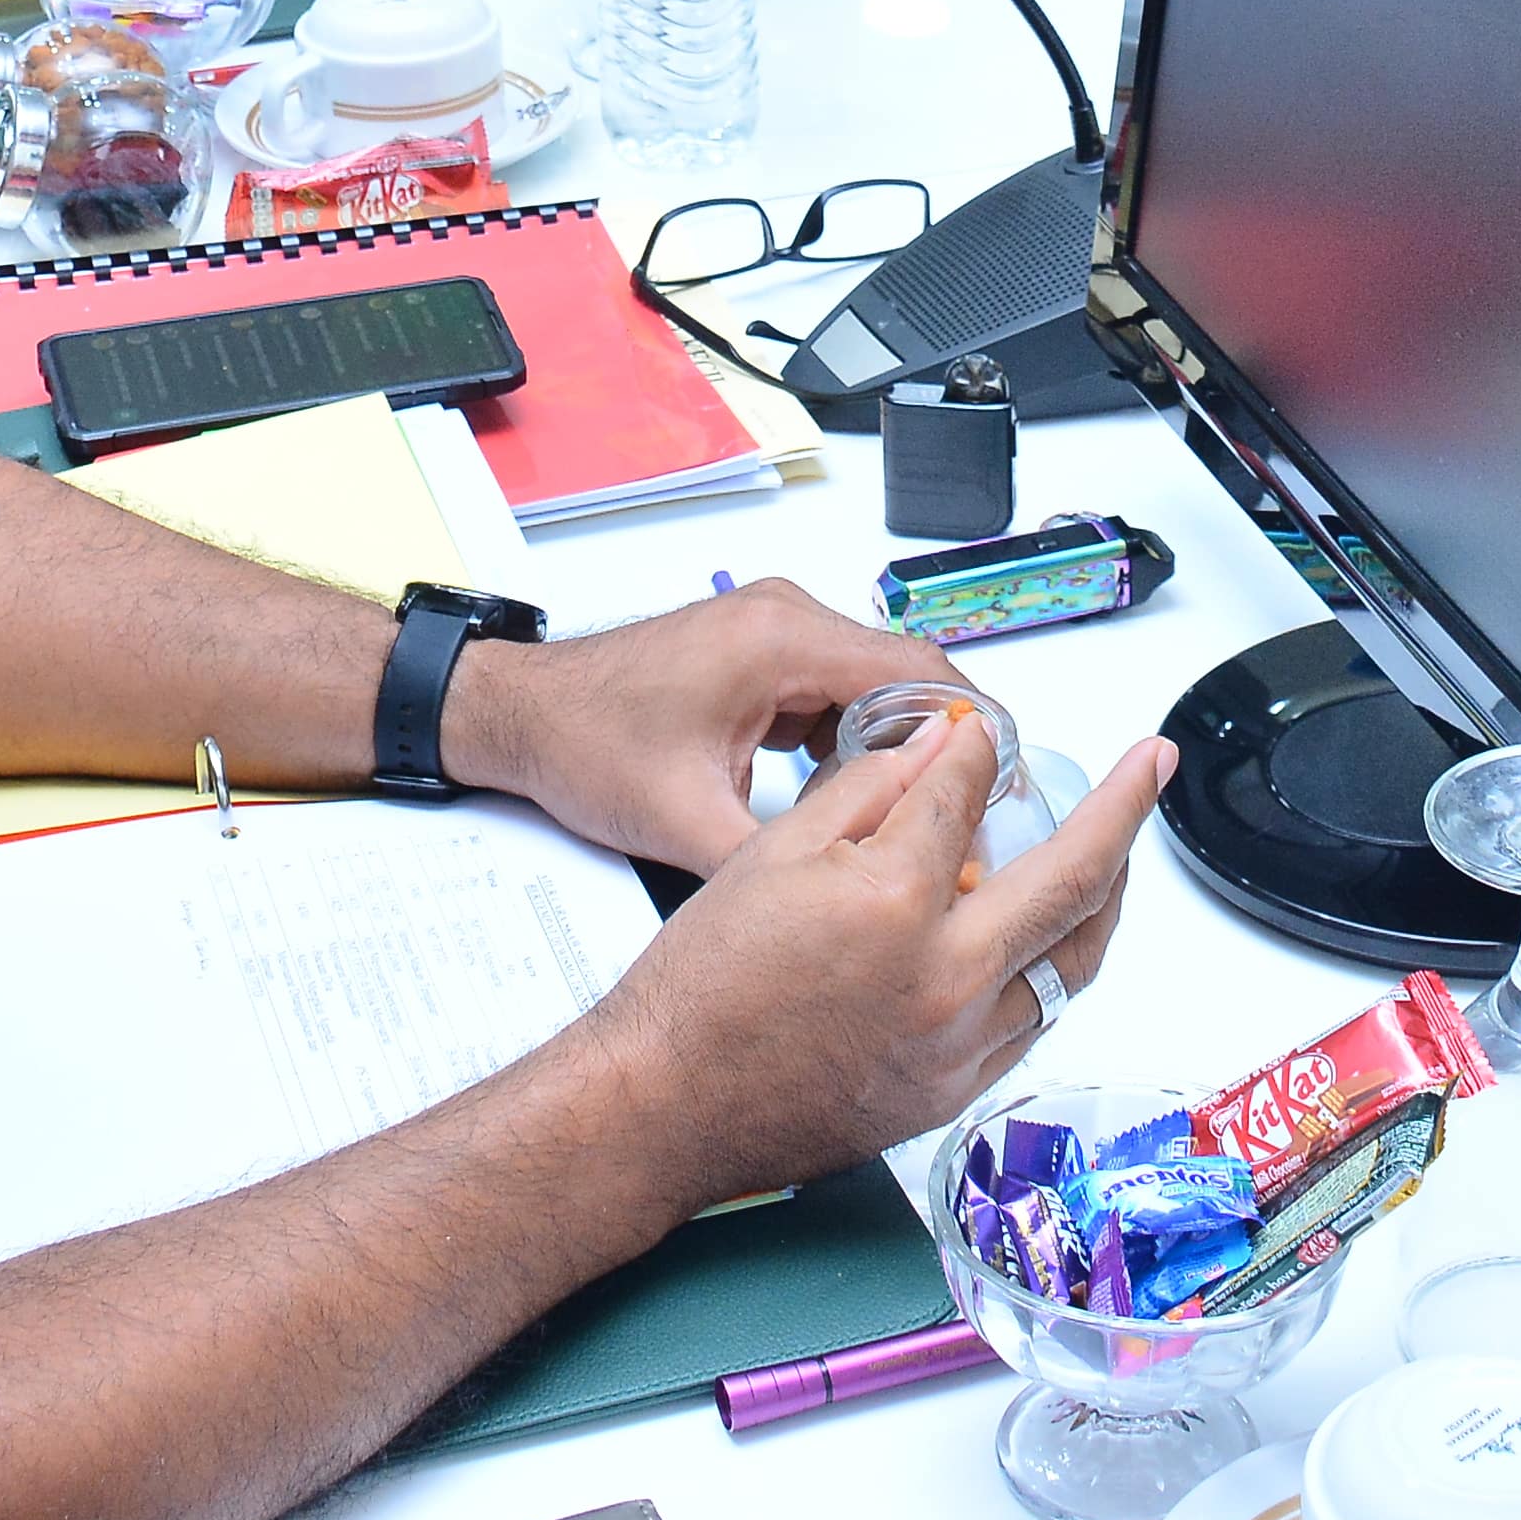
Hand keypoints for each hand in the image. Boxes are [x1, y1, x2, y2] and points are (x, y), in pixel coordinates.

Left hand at [451, 579, 940, 876]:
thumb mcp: (686, 824)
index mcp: (780, 641)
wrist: (516, 713)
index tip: (1004, 783)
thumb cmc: (583, 744)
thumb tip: (849, 901)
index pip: (917, 670)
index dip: (972, 729)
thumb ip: (777, 860)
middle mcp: (784, 618)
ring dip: (894, 745)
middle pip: (905, 674)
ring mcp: (770, 630)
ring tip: (912, 818)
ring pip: (871, 683)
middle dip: (939, 747)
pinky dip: (850, 738)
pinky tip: (844, 797)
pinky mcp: (757, 652)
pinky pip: (832, 688)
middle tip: (968, 818)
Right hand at [586, 711, 1165, 1212]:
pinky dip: (1052, 968)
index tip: (973, 737)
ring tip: (1116, 853)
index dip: (971, 753)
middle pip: (1074, 880)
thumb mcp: (770, 854)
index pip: (965, 798)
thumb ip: (867, 793)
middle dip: (1123, 809)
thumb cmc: (702, 990)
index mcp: (894, 904)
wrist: (668, 1105)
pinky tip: (1047, 940)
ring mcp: (959, 1044)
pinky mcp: (955, 1091)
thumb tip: (935, 754)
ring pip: (1073, 963)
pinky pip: (1034, 1019)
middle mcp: (945, 978)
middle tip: (1147, 769)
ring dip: (1105, 898)